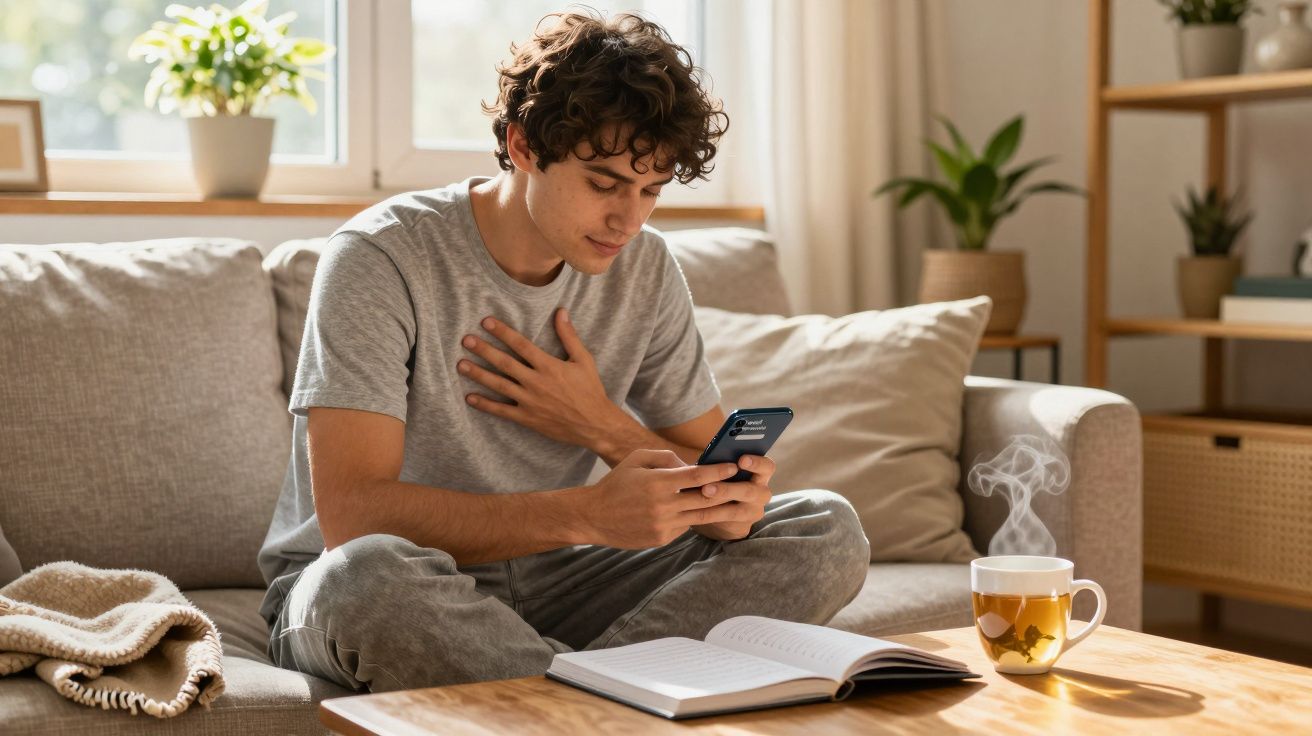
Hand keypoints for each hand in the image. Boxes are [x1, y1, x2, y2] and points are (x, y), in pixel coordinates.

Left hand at [458, 309, 624, 447]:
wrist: (595, 424)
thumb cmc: (590, 390)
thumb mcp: (584, 360)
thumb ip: (569, 336)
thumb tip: (561, 312)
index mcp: (549, 366)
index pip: (521, 345)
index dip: (502, 332)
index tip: (486, 322)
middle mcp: (536, 382)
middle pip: (504, 363)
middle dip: (484, 350)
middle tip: (466, 340)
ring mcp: (529, 401)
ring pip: (499, 385)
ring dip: (479, 374)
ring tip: (461, 365)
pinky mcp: (527, 418)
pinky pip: (502, 410)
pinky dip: (485, 404)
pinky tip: (470, 397)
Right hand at [579, 450, 752, 548]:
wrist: (593, 516)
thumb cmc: (616, 483)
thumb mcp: (637, 459)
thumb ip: (666, 458)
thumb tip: (691, 466)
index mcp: (657, 482)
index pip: (696, 476)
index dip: (718, 471)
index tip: (733, 467)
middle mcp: (663, 505)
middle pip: (705, 499)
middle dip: (726, 491)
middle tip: (743, 485)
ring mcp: (663, 525)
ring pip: (700, 517)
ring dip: (718, 509)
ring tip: (735, 502)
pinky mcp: (662, 538)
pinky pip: (684, 527)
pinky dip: (691, 518)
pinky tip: (697, 511)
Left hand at [691, 454, 775, 541]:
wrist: (716, 508)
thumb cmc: (721, 479)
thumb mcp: (723, 468)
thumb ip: (721, 462)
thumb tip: (706, 459)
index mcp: (761, 473)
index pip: (767, 466)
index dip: (757, 463)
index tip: (741, 460)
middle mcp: (761, 493)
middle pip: (750, 491)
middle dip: (727, 489)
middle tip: (707, 487)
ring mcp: (753, 511)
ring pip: (737, 510)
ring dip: (717, 504)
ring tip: (701, 496)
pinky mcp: (742, 527)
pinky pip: (726, 523)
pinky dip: (710, 515)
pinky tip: (695, 511)